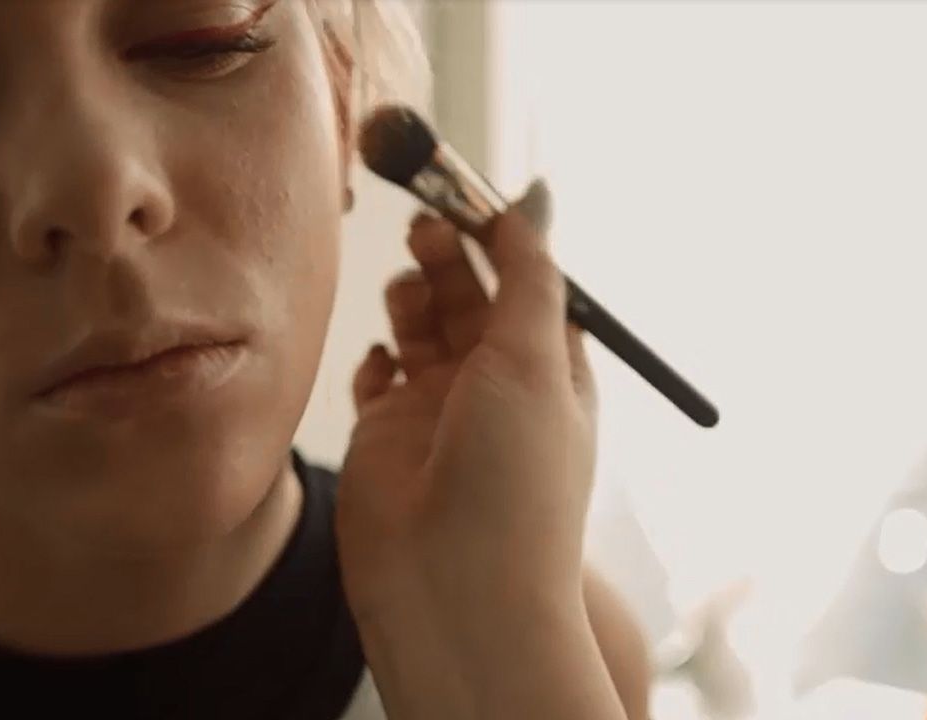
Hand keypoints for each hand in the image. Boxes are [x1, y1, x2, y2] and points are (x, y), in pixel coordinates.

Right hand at [336, 181, 616, 718]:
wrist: (452, 590)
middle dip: (450, 255)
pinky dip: (378, 356)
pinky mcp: (387, 434)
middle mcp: (494, 387)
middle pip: (470, 296)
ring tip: (409, 288)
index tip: (468, 194)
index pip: (527, 284)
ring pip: (422, 326)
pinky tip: (384, 363)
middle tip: (427, 224)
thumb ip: (530, 274)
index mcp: (548, 370)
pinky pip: (379, 374)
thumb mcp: (537, 360)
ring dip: (415, 296)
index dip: (501, 238)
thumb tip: (536, 196)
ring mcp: (438, 410)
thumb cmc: (515, 484)